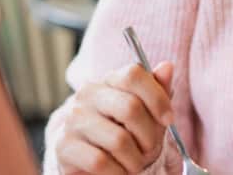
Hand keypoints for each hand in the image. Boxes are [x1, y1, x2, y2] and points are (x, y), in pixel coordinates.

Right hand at [56, 61, 174, 174]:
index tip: (168, 119)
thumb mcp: (145, 112)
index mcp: (109, 80)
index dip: (157, 97)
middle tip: (150, 149)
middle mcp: (88, 95)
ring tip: (134, 164)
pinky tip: (118, 171)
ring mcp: (73, 119)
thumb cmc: (122, 131)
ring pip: (118, 140)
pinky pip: (99, 161)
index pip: (134, 75)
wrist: (85, 157)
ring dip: (135, 160)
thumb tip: (167, 67)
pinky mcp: (64, 146)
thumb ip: (157, 91)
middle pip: (130, 108)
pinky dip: (117, 172)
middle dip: (149, 136)